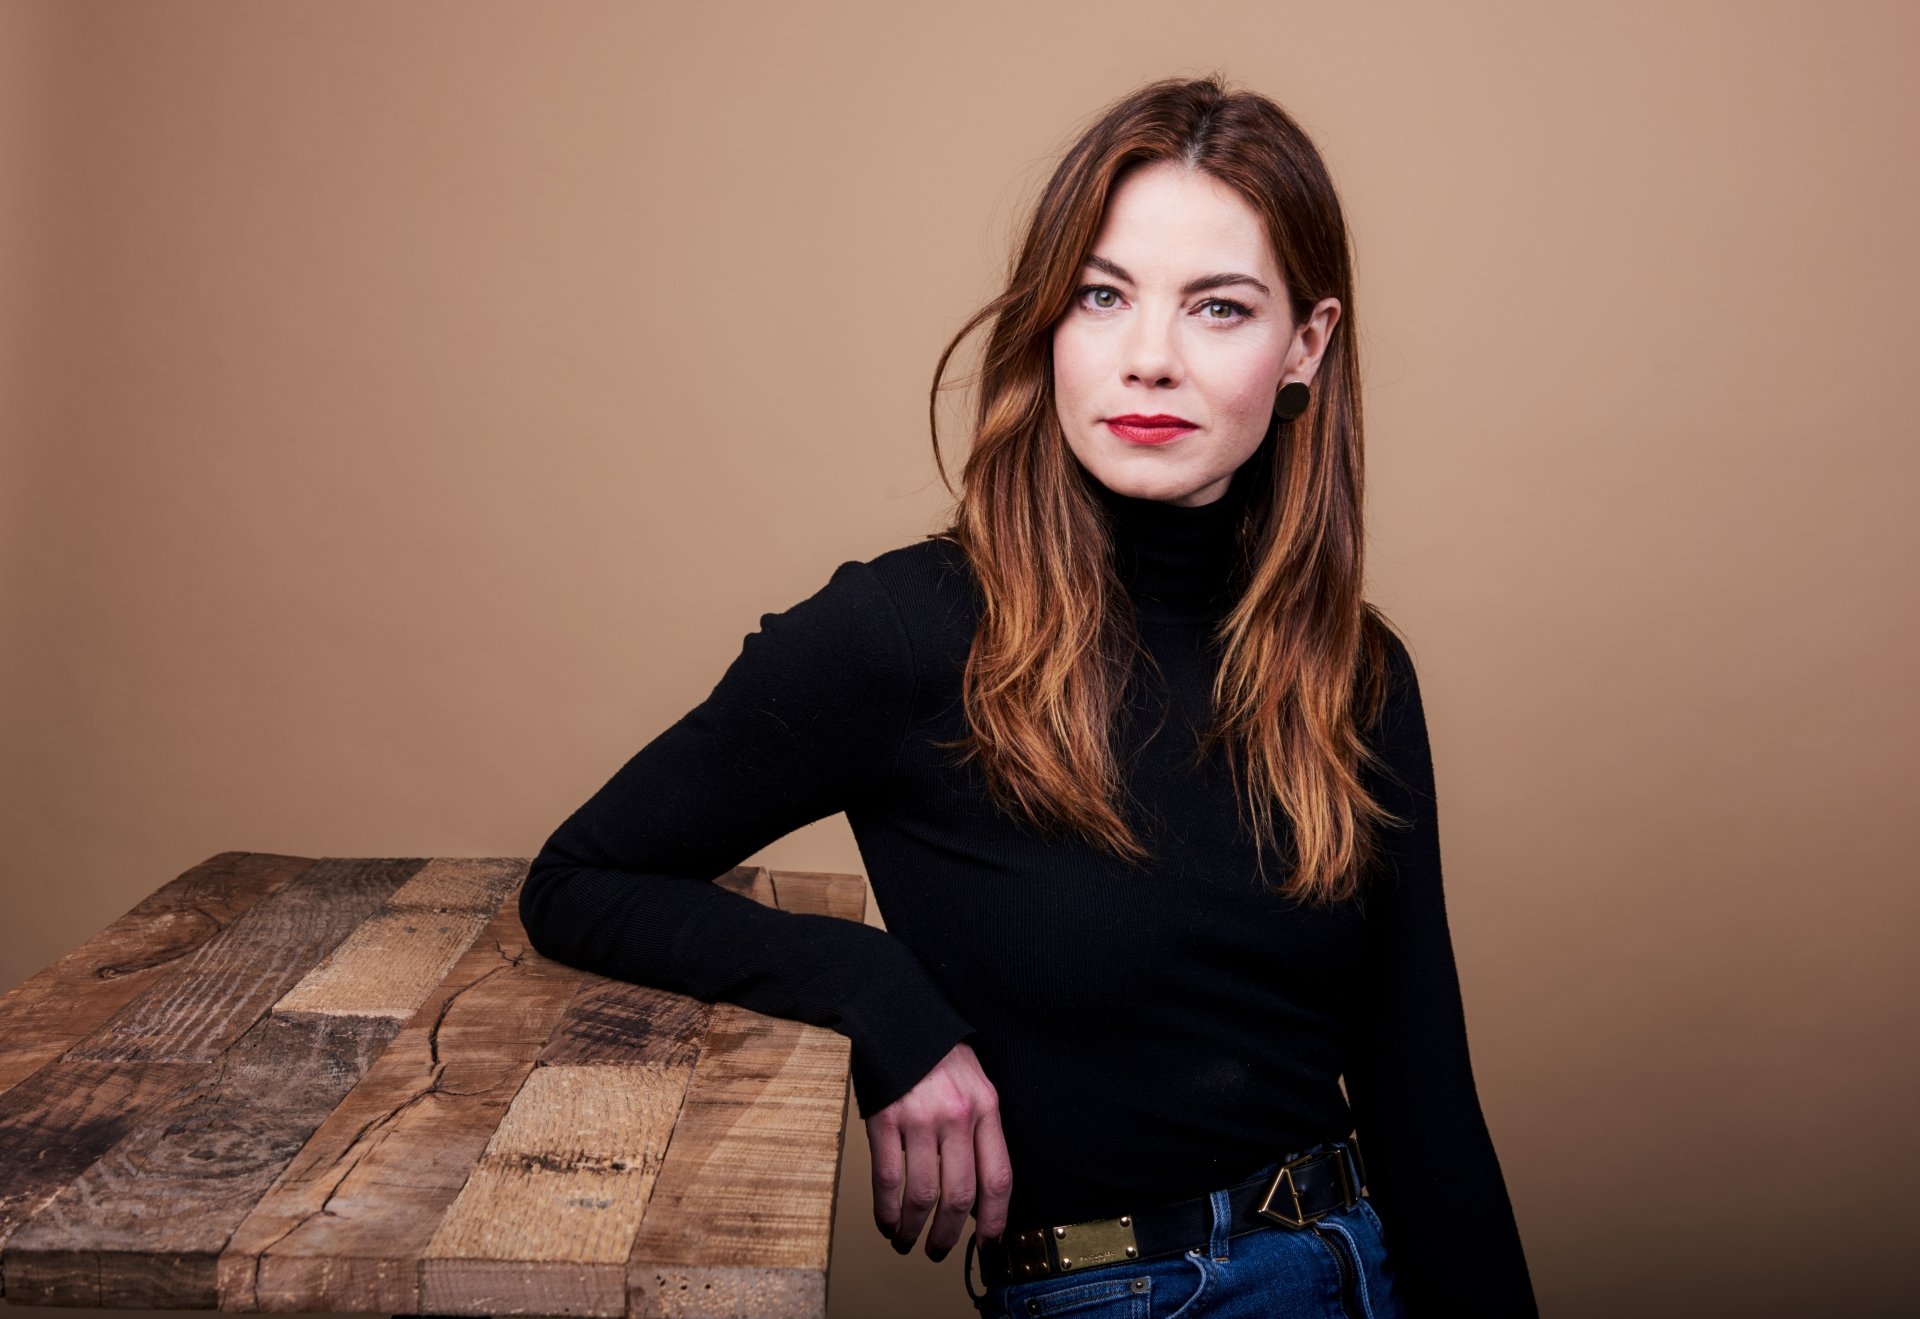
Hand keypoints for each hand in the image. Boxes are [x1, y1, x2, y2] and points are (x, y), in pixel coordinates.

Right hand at [866, 1039, 1011, 1262]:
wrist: (897, 1013)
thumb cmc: (936, 1053)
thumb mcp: (975, 1083)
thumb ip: (980, 1129)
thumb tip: (977, 1191)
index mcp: (985, 1108)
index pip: (998, 1178)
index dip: (995, 1219)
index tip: (988, 1242)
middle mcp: (956, 1116)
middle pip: (960, 1196)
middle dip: (950, 1235)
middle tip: (940, 1250)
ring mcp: (919, 1119)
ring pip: (922, 1195)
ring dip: (914, 1229)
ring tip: (908, 1241)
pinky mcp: (885, 1120)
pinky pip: (888, 1179)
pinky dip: (886, 1210)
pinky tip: (886, 1221)